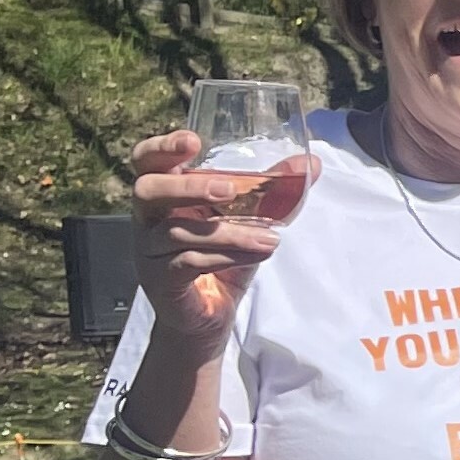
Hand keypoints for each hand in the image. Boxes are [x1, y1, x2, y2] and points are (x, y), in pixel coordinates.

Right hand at [128, 128, 307, 339]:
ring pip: (175, 232)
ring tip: (271, 238)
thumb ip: (273, 191)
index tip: (193, 141)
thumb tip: (313, 163)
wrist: (206, 318)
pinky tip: (255, 256)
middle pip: (147, 190)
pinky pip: (186, 263)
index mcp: (165, 196)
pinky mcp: (160, 280)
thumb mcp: (248, 222)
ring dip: (228, 233)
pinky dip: (224, 257)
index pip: (147, 162)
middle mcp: (148, 219)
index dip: (162, 147)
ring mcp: (149, 251)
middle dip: (189, 186)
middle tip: (229, 189)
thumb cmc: (220, 261)